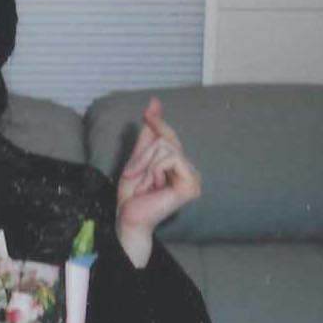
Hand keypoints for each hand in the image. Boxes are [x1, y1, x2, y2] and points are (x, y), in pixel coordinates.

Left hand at [115, 97, 201, 267]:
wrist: (129, 218)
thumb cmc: (133, 196)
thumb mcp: (137, 159)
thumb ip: (148, 135)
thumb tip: (155, 104)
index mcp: (178, 165)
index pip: (169, 136)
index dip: (158, 121)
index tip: (151, 106)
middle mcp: (189, 170)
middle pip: (166, 140)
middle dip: (143, 154)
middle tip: (132, 174)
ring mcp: (193, 178)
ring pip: (167, 148)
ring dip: (145, 164)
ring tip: (141, 183)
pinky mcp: (191, 184)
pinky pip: (171, 159)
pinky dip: (154, 170)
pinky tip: (151, 186)